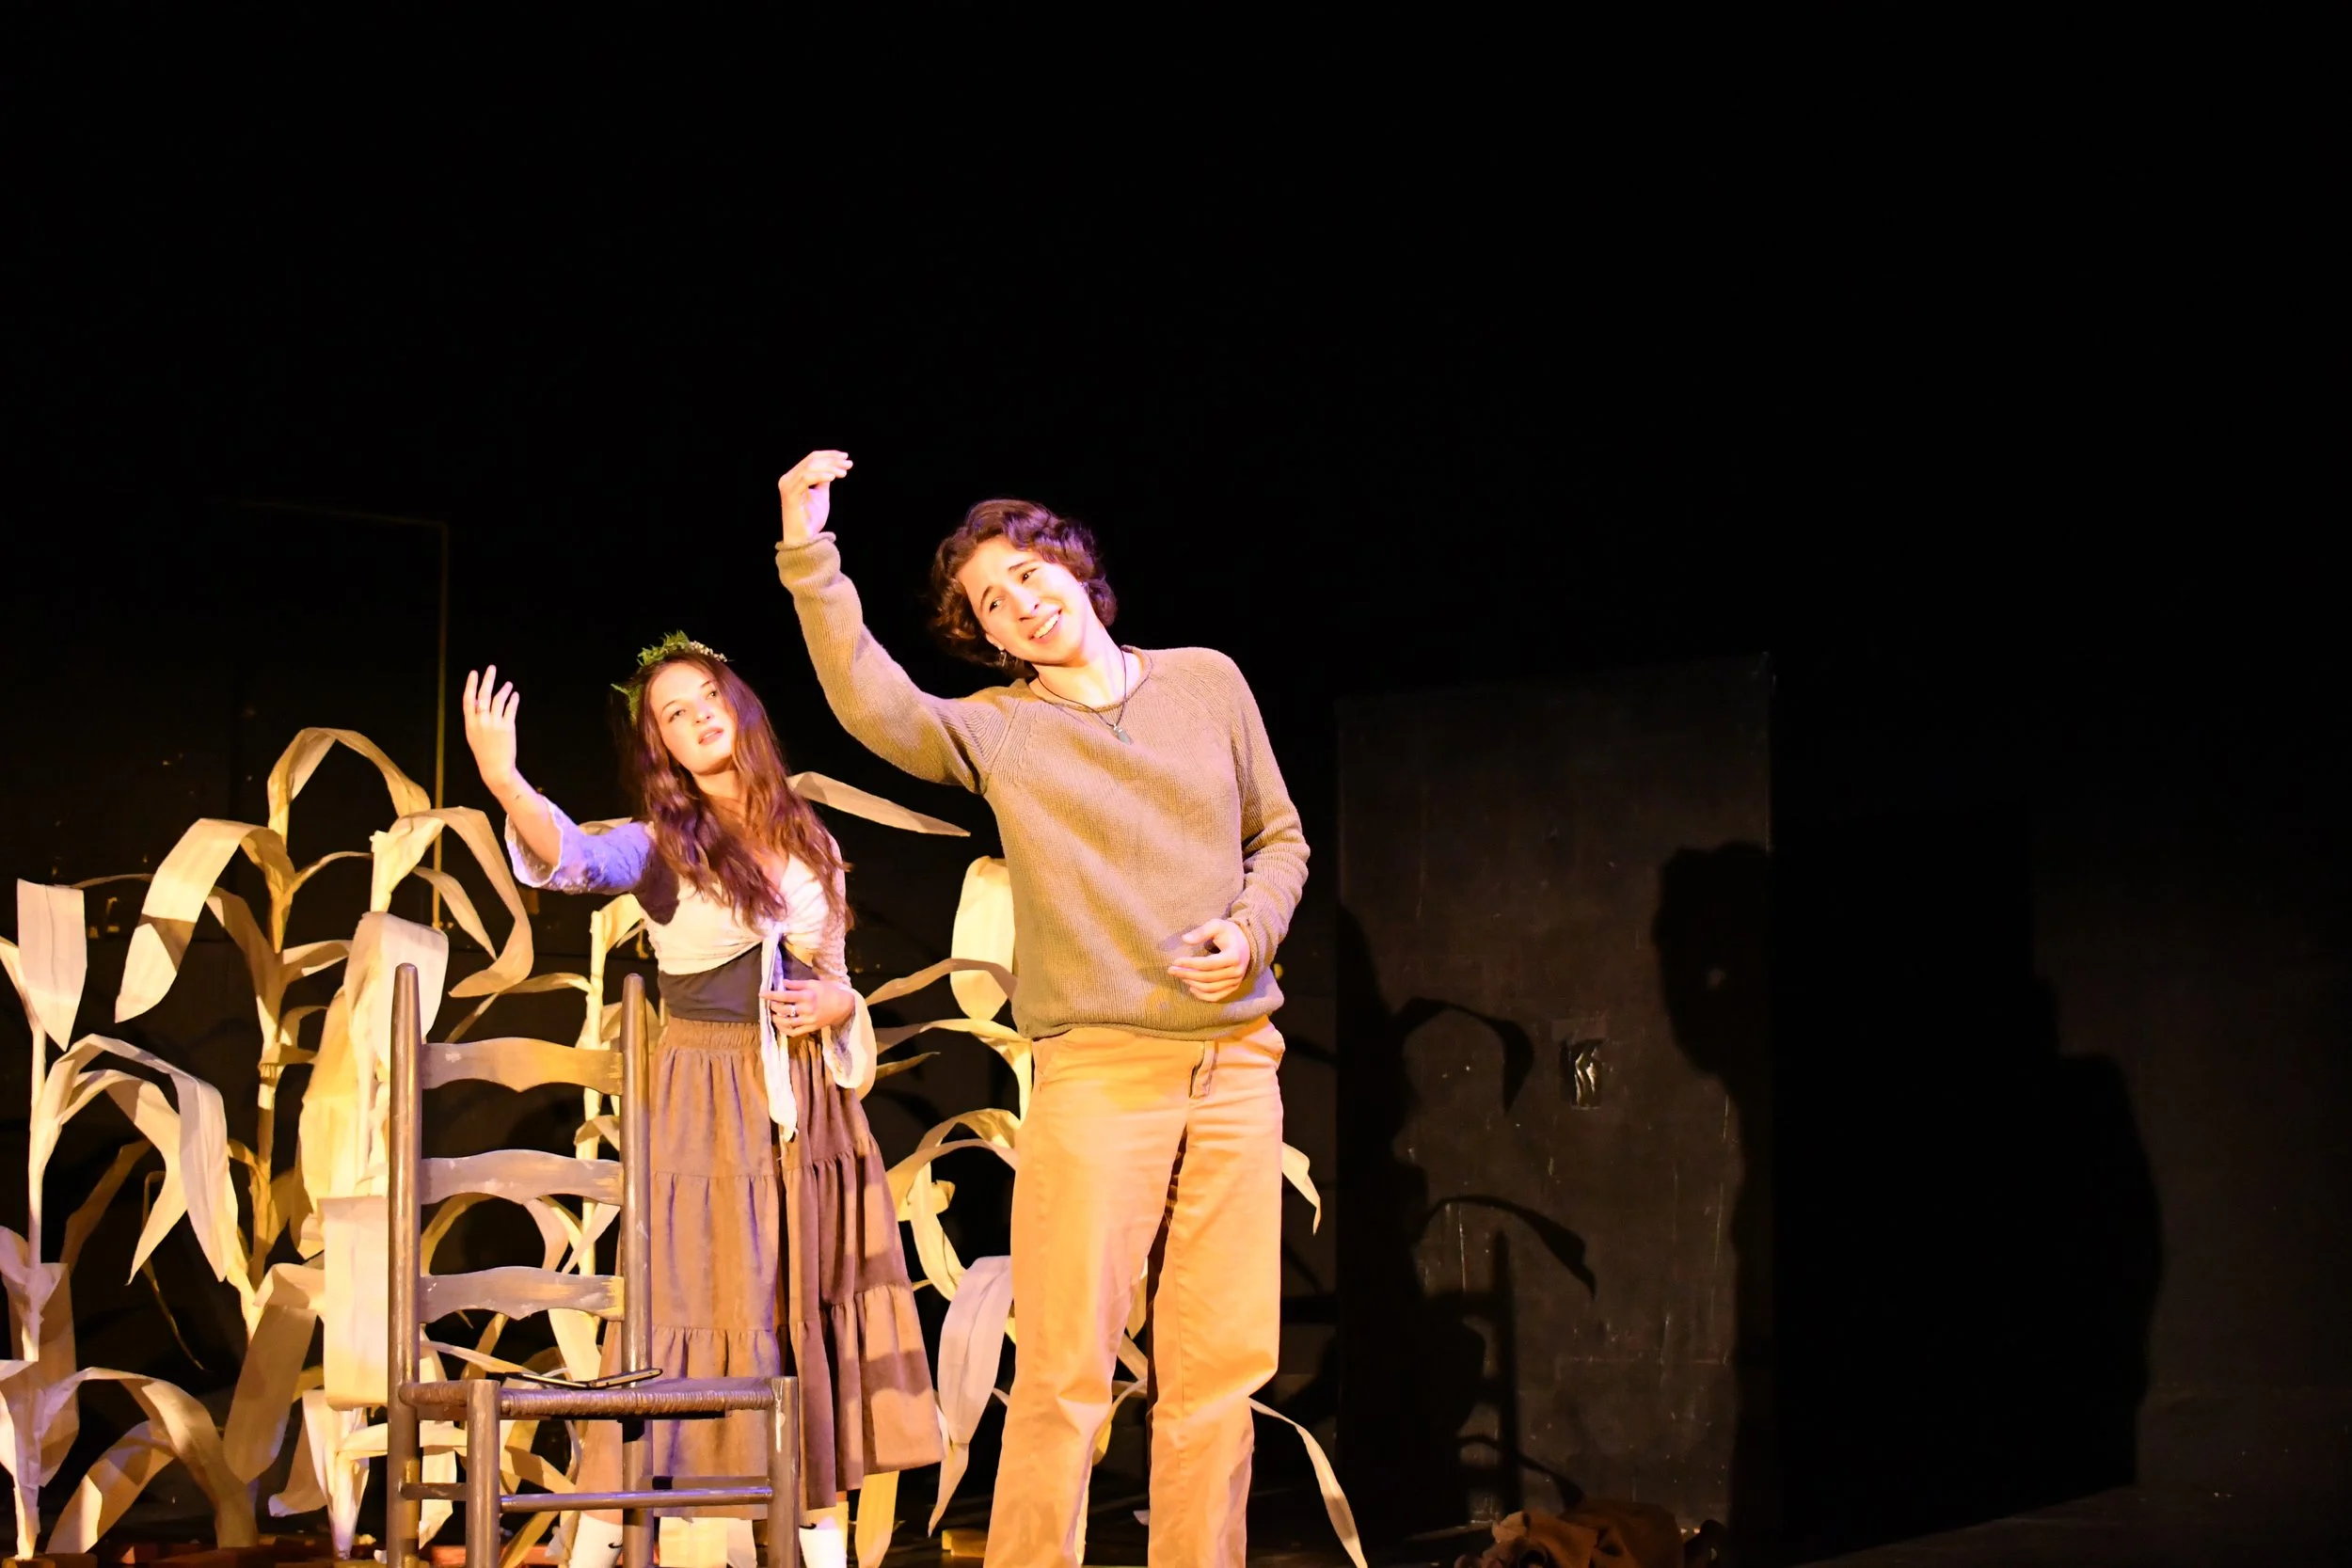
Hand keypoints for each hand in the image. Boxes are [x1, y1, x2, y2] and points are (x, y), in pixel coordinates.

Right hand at [461, 665, 522, 793]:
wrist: (495, 768)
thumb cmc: (484, 751)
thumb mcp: (473, 735)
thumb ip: (474, 718)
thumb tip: (478, 700)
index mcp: (470, 723)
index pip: (468, 699)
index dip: (471, 684)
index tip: (474, 672)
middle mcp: (481, 721)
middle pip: (484, 695)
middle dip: (488, 679)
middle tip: (491, 668)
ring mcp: (495, 723)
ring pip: (499, 699)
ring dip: (504, 689)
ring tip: (508, 684)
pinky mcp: (508, 727)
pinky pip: (511, 708)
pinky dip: (513, 700)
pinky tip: (515, 695)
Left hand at [763, 978, 854, 1035]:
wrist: (844, 1005)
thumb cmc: (828, 991)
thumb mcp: (814, 983)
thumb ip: (797, 984)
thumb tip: (782, 983)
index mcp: (807, 996)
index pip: (785, 996)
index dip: (772, 995)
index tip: (762, 993)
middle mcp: (807, 1009)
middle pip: (784, 1010)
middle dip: (773, 1006)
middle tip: (770, 1003)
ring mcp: (808, 1020)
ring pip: (787, 1023)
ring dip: (776, 1019)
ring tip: (773, 1014)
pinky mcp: (811, 1028)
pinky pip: (794, 1032)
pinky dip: (784, 1029)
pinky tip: (780, 1024)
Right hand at [777, 450, 853, 546]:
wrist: (804, 540)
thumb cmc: (811, 520)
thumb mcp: (821, 496)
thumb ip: (823, 481)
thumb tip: (832, 468)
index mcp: (794, 478)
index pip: (811, 459)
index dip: (829, 455)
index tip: (846, 457)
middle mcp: (788, 479)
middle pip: (811, 460)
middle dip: (832, 460)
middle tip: (849, 463)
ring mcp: (787, 486)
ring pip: (809, 467)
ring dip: (829, 467)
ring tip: (843, 473)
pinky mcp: (790, 495)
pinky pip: (806, 479)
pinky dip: (820, 475)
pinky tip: (833, 477)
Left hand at [1169, 918, 1252, 1002]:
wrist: (1246, 944)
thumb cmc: (1229, 933)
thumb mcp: (1217, 926)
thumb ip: (1201, 932)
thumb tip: (1184, 939)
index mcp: (1234, 956)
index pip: (1208, 964)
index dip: (1191, 964)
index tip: (1176, 961)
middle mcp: (1236, 971)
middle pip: (1207, 977)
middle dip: (1187, 974)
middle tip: (1172, 970)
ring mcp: (1235, 981)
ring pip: (1210, 988)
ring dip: (1192, 983)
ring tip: (1180, 976)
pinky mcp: (1233, 987)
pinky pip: (1216, 996)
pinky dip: (1202, 995)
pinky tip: (1191, 987)